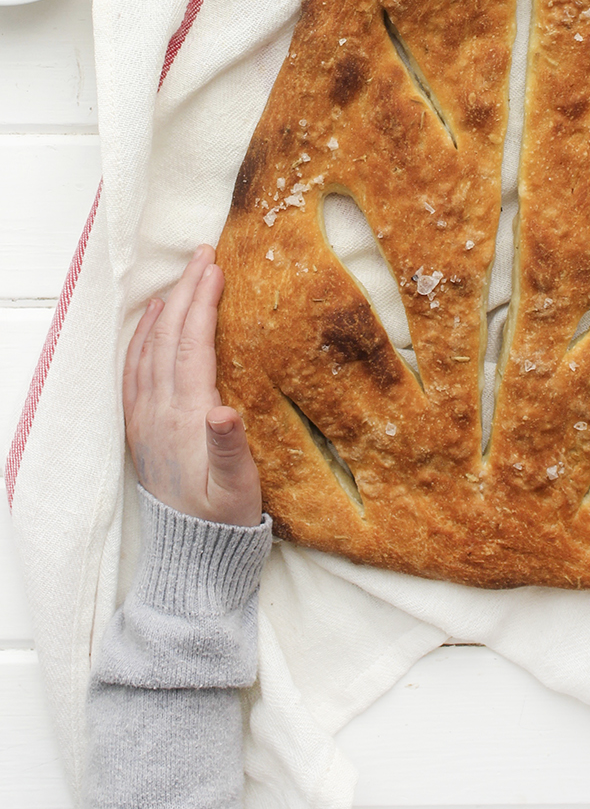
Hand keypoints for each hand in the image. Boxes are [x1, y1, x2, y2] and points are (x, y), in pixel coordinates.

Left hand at [123, 244, 261, 526]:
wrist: (191, 553)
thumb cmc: (224, 518)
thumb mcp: (236, 489)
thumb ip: (229, 448)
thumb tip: (224, 409)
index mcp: (185, 419)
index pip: (190, 346)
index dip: (201, 304)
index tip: (215, 268)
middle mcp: (158, 412)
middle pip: (167, 337)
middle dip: (185, 292)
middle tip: (203, 254)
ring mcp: (145, 418)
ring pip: (148, 348)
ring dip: (165, 308)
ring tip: (183, 277)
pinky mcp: (141, 426)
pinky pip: (135, 369)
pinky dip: (143, 337)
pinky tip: (153, 321)